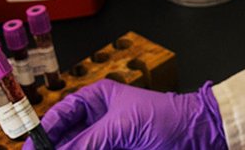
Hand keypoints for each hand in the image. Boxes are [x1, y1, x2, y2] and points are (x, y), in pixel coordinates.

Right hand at [25, 79, 226, 149]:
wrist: (200, 136)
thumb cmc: (168, 118)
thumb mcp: (122, 126)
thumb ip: (88, 142)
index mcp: (96, 100)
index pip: (60, 116)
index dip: (43, 134)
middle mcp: (98, 122)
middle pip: (65, 140)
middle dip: (53, 149)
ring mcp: (107, 142)